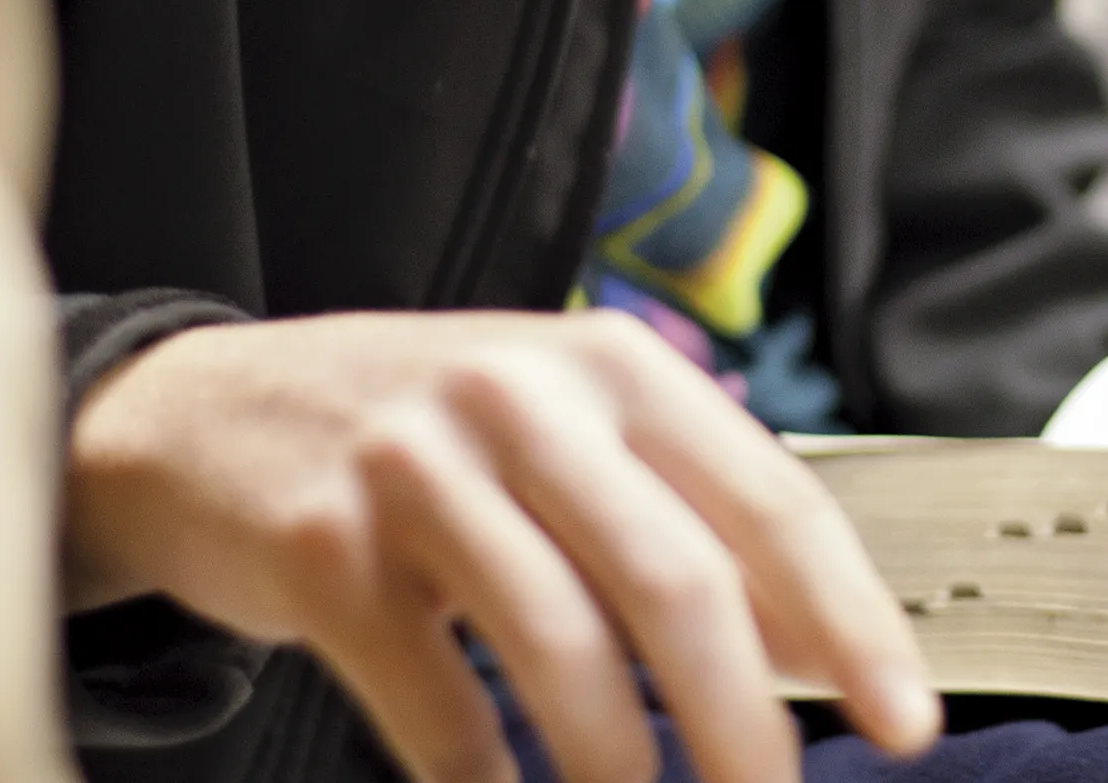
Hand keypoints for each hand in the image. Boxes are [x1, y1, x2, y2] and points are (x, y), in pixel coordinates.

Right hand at [65, 308, 939, 782]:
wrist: (198, 411)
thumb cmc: (419, 438)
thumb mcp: (565, 437)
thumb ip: (688, 519)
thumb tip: (823, 651)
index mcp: (613, 365)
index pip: (771, 499)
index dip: (851, 622)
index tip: (909, 723)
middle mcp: (522, 395)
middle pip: (678, 582)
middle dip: (743, 725)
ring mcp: (414, 467)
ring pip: (561, 650)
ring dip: (620, 771)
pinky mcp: (322, 549)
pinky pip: (433, 703)